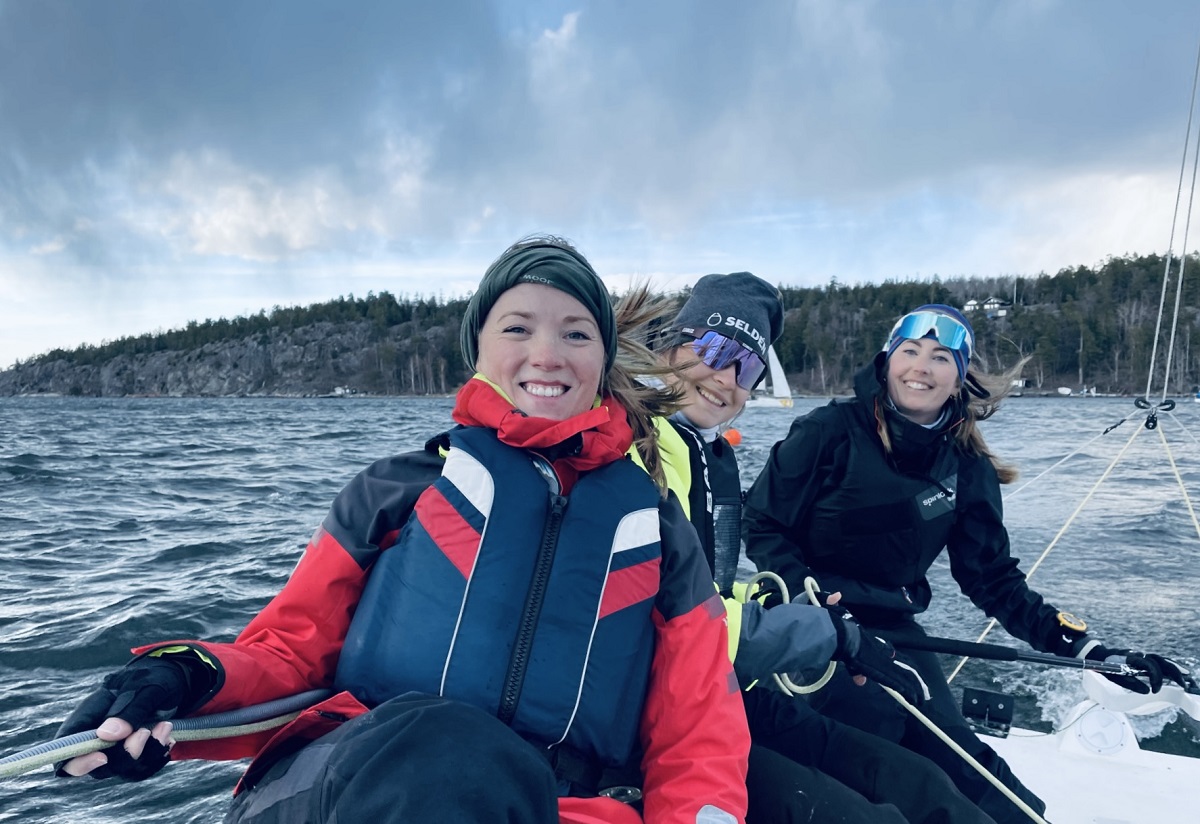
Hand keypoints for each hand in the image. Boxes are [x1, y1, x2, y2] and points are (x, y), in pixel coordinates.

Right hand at [55, 658, 188, 779]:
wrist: (172, 680)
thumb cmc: (151, 678)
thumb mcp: (144, 687)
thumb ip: (126, 710)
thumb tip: (105, 735)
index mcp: (88, 715)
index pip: (67, 749)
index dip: (78, 761)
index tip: (103, 757)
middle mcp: (96, 737)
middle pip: (98, 767)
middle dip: (126, 755)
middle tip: (146, 731)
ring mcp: (114, 749)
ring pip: (123, 770)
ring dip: (148, 753)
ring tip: (165, 726)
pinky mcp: (133, 755)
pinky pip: (142, 769)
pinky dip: (157, 756)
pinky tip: (168, 737)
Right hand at [828, 614, 929, 705]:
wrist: (846, 638)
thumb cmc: (849, 645)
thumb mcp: (855, 661)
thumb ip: (859, 672)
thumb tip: (860, 681)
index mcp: (886, 651)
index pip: (907, 663)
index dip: (914, 675)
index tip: (920, 685)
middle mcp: (890, 656)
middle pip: (911, 671)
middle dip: (919, 685)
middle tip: (924, 697)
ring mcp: (887, 664)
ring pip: (907, 677)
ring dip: (915, 690)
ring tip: (919, 702)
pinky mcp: (881, 670)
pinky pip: (896, 681)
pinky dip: (905, 690)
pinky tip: (910, 697)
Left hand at [1088, 645, 1192, 693]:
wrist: (1100, 655)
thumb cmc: (1106, 666)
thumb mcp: (1114, 675)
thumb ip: (1129, 682)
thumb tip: (1146, 691)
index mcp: (1131, 659)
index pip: (1149, 665)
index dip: (1155, 677)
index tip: (1154, 690)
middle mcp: (1140, 656)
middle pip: (1160, 661)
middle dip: (1173, 672)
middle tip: (1183, 684)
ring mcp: (1144, 657)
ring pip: (1163, 660)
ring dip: (1175, 669)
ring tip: (1187, 680)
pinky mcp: (1146, 660)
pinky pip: (1161, 663)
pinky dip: (1171, 668)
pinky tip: (1180, 675)